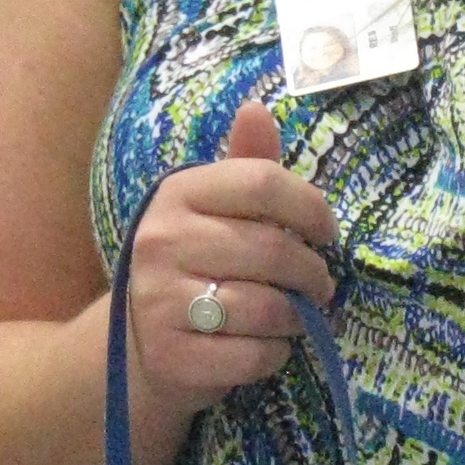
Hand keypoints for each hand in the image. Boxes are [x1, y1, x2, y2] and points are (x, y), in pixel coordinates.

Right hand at [125, 100, 339, 429]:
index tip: (326, 232)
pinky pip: (253, 356)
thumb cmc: (194, 265)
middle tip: (321, 286)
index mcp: (177, 194)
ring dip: (297, 318)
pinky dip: (273, 354)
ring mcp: (160, 302)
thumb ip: (246, 166)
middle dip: (313, 273)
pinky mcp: (171, 356)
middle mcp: (161, 242)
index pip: (262, 182)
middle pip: (273, 250)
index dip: (311, 207)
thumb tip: (257, 108)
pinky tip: (265, 346)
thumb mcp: (214, 210)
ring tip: (294, 316)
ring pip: (267, 308)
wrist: (138, 345)